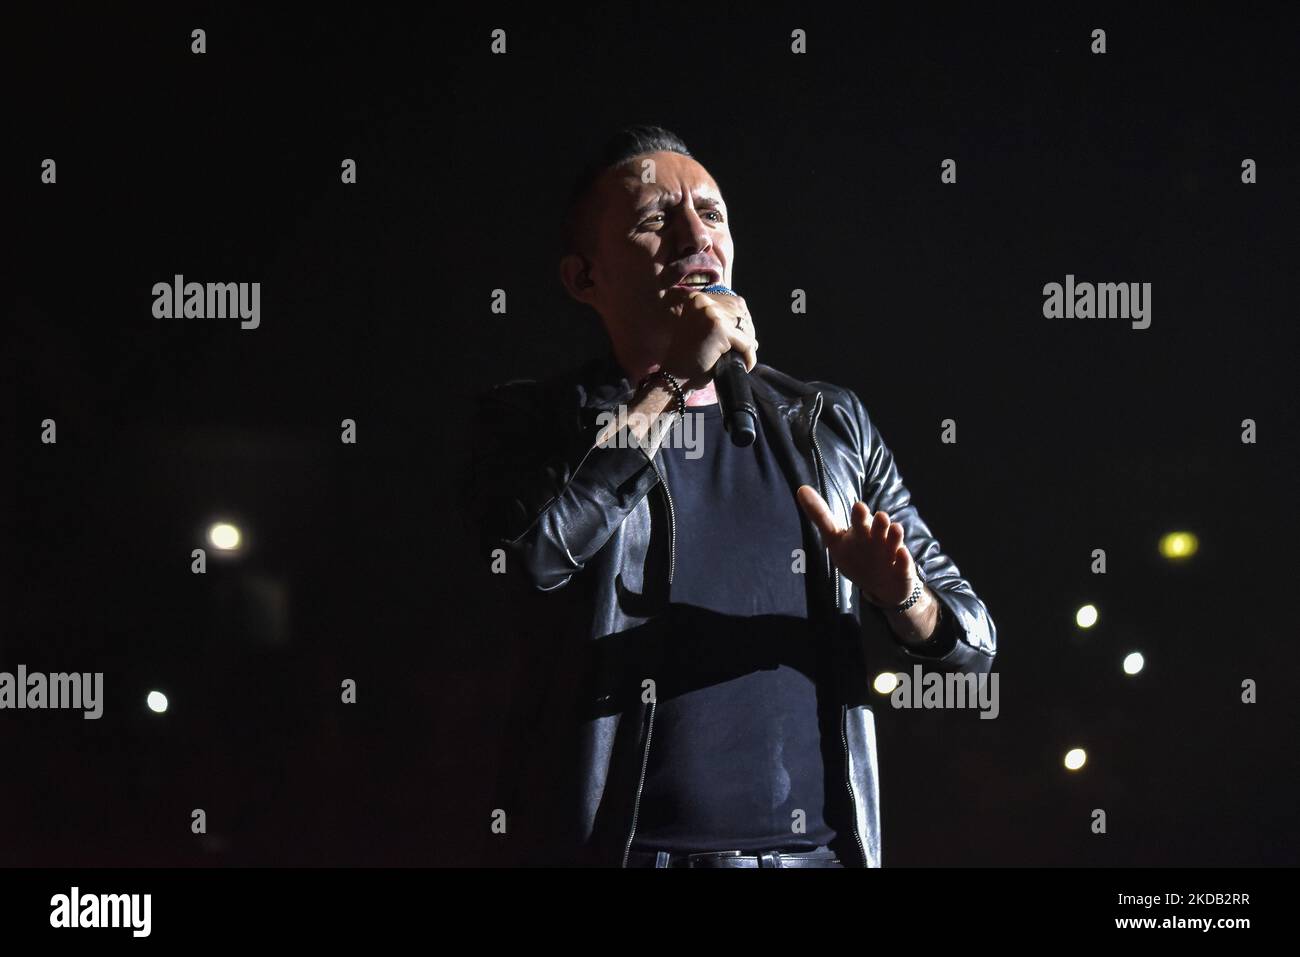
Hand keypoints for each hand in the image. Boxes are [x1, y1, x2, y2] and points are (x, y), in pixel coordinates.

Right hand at [657, 286, 757, 390]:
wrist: (675, 374)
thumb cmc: (689, 355)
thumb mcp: (701, 327)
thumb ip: (719, 318)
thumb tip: (748, 323)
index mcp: (698, 298)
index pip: (734, 302)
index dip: (741, 321)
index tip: (741, 336)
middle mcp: (704, 301)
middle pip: (741, 312)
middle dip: (746, 332)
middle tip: (742, 349)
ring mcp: (712, 313)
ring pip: (745, 327)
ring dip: (748, 344)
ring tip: (742, 357)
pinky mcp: (720, 329)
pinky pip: (747, 343)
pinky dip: (749, 357)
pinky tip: (745, 365)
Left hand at [795, 486, 918, 607]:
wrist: (885, 585)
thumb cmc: (858, 555)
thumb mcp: (836, 539)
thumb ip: (820, 516)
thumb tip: (801, 488)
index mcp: (859, 531)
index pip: (856, 521)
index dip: (858, 516)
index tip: (858, 506)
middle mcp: (876, 537)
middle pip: (876, 528)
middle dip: (877, 522)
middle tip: (877, 516)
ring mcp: (890, 552)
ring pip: (892, 541)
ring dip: (893, 536)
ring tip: (894, 528)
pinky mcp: (902, 568)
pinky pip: (904, 563)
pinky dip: (903, 559)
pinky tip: (902, 554)